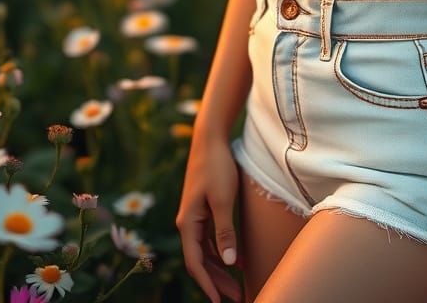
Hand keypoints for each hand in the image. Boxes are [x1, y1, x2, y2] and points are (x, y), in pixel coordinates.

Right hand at [176, 135, 243, 302]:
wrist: (211, 140)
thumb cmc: (217, 167)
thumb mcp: (223, 200)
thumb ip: (224, 232)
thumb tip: (228, 263)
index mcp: (188, 224)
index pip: (195, 263)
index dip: (207, 284)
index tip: (220, 301)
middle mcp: (188, 223)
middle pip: (200, 260)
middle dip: (217, 281)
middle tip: (237, 297)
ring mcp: (195, 217)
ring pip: (206, 251)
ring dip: (220, 268)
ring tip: (239, 284)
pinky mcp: (204, 209)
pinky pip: (210, 239)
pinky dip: (222, 251)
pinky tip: (237, 260)